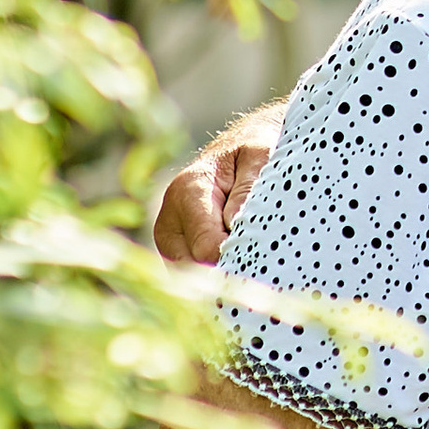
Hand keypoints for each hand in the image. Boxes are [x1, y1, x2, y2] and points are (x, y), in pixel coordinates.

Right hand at [151, 107, 281, 266]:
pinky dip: (211, 279)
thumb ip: (247, 189)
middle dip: (226, 272)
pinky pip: (189, 277)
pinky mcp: (172, 251)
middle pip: (194, 269)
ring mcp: (168, 237)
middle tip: (260, 268)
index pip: (206, 247)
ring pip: (189, 278)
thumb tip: (233, 225)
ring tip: (249, 266)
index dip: (235, 259)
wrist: (235, 150)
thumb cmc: (250, 152)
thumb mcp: (259, 156)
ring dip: (219, 278)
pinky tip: (235, 271)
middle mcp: (169, 217)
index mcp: (188, 190)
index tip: (260, 261)